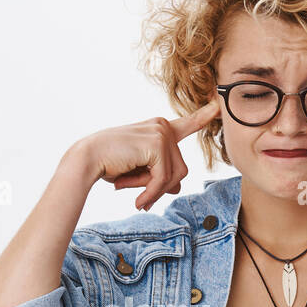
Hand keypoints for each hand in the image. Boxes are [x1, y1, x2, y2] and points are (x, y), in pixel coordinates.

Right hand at [74, 99, 220, 210]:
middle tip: (141, 198)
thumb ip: (160, 176)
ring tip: (135, 196)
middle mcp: (163, 126)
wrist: (87, 159)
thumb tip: (177, 186)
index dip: (203, 116)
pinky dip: (151, 194)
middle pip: (181, 169)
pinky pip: (164, 179)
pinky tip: (138, 201)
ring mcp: (161, 133)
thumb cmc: (110, 164)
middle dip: (162, 188)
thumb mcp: (140, 172)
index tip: (218, 105)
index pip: (187, 124)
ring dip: (155, 192)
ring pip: (174, 176)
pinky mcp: (157, 144)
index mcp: (159, 128)